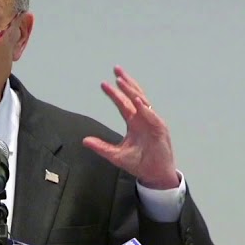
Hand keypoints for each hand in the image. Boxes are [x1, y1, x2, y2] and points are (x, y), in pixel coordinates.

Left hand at [84, 66, 179, 189]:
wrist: (154, 175)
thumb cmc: (139, 163)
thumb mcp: (116, 155)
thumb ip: (101, 146)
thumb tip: (85, 140)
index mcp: (134, 122)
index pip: (123, 104)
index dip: (114, 93)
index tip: (103, 84)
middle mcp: (143, 119)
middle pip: (134, 95)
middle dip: (125, 82)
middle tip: (116, 69)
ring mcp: (153, 122)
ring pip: (142, 102)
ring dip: (133, 91)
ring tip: (123, 81)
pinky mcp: (160, 130)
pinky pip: (152, 116)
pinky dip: (145, 108)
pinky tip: (137, 101)